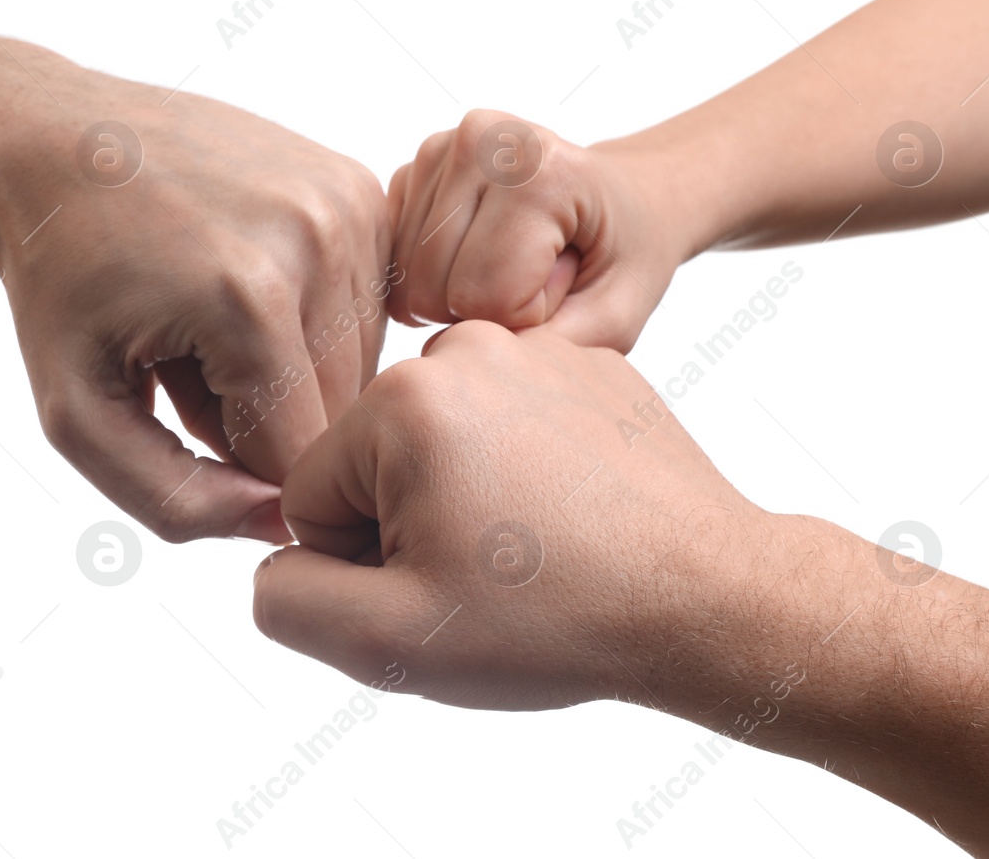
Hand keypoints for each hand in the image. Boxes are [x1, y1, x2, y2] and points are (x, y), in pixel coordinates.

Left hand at [0, 50, 389, 542]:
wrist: (53, 143)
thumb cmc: (59, 281)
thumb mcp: (76, 415)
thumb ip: (172, 500)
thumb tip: (279, 525)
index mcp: (249, 299)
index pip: (294, 460)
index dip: (231, 467)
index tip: (172, 417)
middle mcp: (319, 240)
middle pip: (337, 413)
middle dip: (262, 417)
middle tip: (185, 366)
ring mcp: (349, 203)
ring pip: (361, 365)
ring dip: (292, 371)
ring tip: (212, 325)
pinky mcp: (363, 188)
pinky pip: (369, 307)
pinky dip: (314, 320)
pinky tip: (250, 286)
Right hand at [252, 320, 759, 708]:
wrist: (711, 599)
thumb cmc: (557, 618)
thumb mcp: (388, 640)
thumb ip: (286, 598)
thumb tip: (277, 560)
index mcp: (403, 399)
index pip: (310, 493)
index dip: (358, 562)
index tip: (438, 583)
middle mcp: (466, 348)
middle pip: (374, 459)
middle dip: (409, 524)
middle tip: (490, 571)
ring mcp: (536, 348)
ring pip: (441, 442)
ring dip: (465, 496)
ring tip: (535, 545)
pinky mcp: (588, 365)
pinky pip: (510, 423)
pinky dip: (524, 471)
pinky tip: (571, 517)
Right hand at [385, 110, 688, 351]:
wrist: (629, 195)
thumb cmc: (626, 252)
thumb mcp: (617, 317)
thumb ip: (545, 348)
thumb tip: (457, 363)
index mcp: (541, 169)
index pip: (483, 297)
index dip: (526, 317)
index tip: (565, 286)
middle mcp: (480, 140)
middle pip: (432, 289)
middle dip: (485, 309)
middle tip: (539, 279)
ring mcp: (439, 147)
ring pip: (408, 281)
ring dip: (460, 293)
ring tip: (515, 263)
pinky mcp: (414, 167)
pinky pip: (396, 261)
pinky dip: (436, 275)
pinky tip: (481, 252)